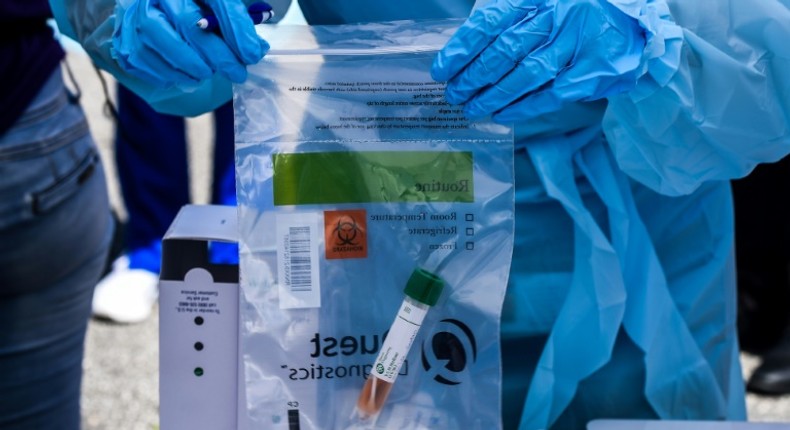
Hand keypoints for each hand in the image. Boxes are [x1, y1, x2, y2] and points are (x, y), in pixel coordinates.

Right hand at [112, 0, 268, 86]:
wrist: (145, 11)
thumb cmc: (186, 9)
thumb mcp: (211, 7)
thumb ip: (233, 22)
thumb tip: (255, 49)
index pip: (218, 0)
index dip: (237, 28)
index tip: (252, 54)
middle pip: (191, 26)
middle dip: (219, 56)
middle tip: (237, 73)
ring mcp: (135, 18)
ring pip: (169, 48)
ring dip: (194, 68)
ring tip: (207, 73)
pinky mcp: (123, 41)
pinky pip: (149, 65)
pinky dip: (171, 75)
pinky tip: (185, 75)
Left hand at [431, 0, 645, 121]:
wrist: (635, 16)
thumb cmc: (576, 9)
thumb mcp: (541, 0)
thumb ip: (508, 15)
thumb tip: (467, 47)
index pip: (489, 23)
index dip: (462, 48)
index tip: (442, 69)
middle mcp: (556, 16)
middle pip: (504, 51)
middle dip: (473, 77)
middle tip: (453, 94)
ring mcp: (577, 43)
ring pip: (526, 75)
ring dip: (494, 96)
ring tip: (472, 108)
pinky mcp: (594, 69)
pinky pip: (552, 93)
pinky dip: (524, 106)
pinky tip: (503, 115)